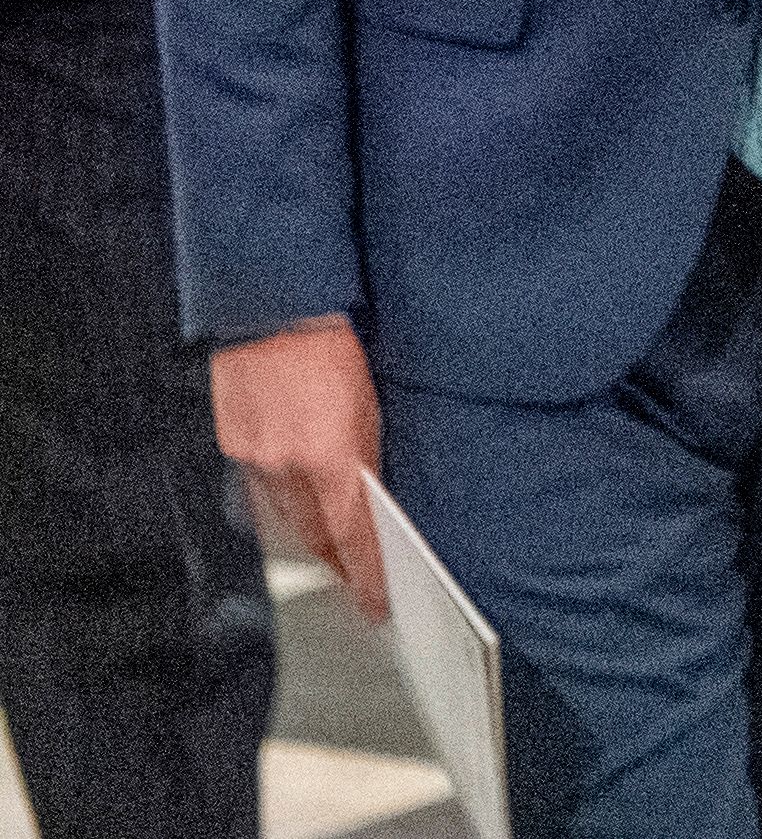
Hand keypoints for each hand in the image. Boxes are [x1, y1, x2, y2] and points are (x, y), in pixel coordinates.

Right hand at [213, 316, 388, 619]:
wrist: (274, 314)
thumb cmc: (332, 351)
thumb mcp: (370, 405)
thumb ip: (366, 457)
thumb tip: (370, 499)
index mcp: (330, 455)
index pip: (352, 533)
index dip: (366, 573)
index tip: (377, 600)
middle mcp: (287, 464)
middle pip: (314, 535)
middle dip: (337, 560)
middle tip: (356, 581)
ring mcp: (253, 458)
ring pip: (285, 515)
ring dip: (310, 533)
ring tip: (332, 549)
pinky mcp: (232, 447)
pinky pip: (260, 489)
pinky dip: (281, 499)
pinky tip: (295, 502)